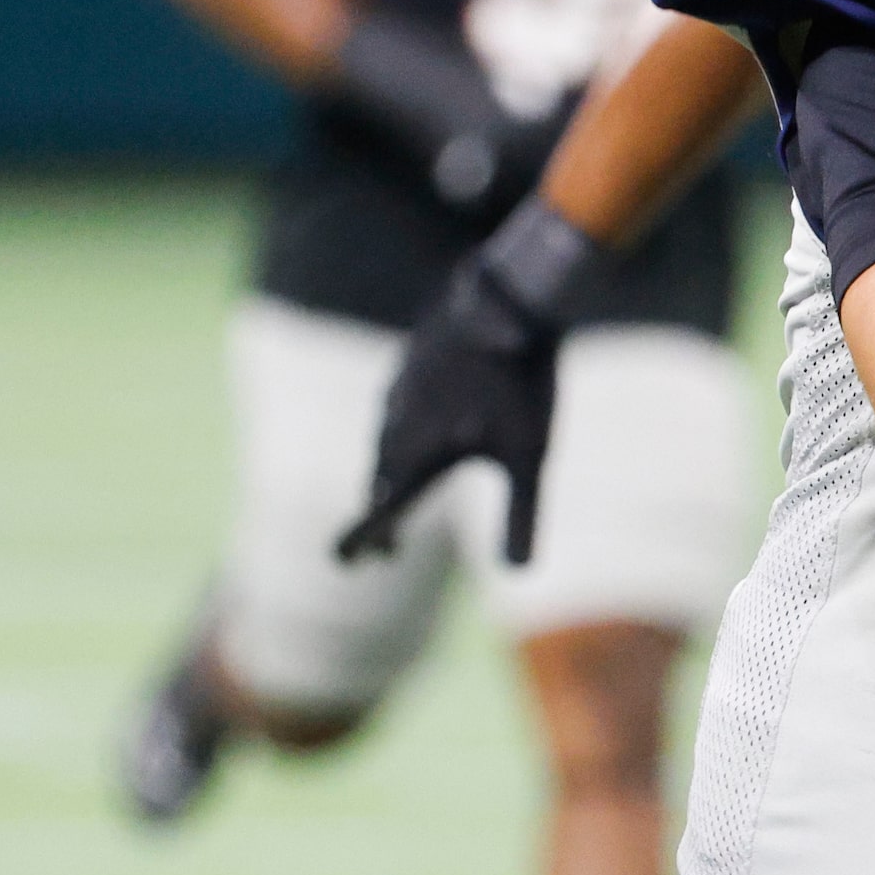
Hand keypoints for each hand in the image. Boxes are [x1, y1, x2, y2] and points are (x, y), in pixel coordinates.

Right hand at [336, 248, 561, 565]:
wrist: (512, 300)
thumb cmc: (522, 384)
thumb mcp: (530, 456)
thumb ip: (522, 516)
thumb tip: (518, 574)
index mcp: (418, 456)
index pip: (380, 511)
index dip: (362, 539)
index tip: (345, 561)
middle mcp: (397, 426)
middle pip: (380, 480)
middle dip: (381, 515)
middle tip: (385, 548)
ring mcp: (401, 390)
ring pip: (385, 442)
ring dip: (386, 474)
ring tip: (393, 496)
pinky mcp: (413, 362)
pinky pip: (395, 408)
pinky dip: (398, 434)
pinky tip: (408, 432)